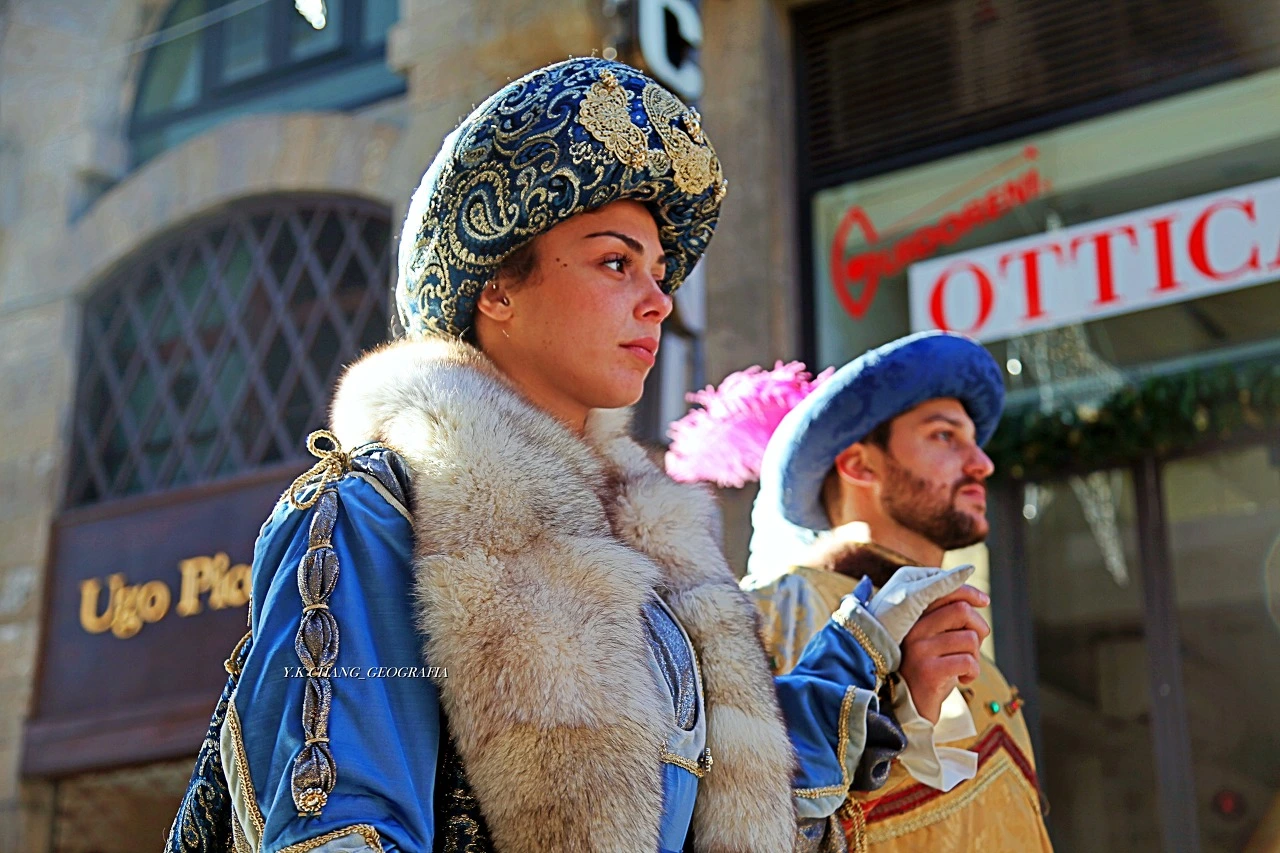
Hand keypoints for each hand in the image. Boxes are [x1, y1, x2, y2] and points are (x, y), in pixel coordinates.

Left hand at [865, 564, 975, 646]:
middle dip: (964, 599)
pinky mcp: (907, 619)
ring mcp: (907, 603)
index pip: (945, 577)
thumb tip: (971, 568)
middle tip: (984, 609)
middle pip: (944, 590)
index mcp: (910, 575)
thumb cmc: (890, 615)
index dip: (966, 588)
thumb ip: (943, 583)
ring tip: (975, 622)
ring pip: (940, 604)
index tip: (984, 601)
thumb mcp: (918, 597)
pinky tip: (957, 630)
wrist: (866, 640)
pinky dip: (948, 621)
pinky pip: (933, 616)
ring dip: (958, 611)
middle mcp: (909, 586)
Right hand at [898, 585, 990, 724]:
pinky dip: (973, 672)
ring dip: (976, 656)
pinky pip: (968, 661)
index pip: (943, 592)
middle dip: (979, 627)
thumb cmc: (929, 673)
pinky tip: (963, 680)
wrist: (911, 711)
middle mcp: (913, 630)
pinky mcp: (929, 672)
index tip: (984, 601)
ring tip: (964, 668)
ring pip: (969, 638)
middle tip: (975, 647)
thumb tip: (976, 601)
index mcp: (913, 619)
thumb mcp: (934, 642)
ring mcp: (919, 650)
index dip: (969, 593)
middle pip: (961, 610)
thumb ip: (947, 621)